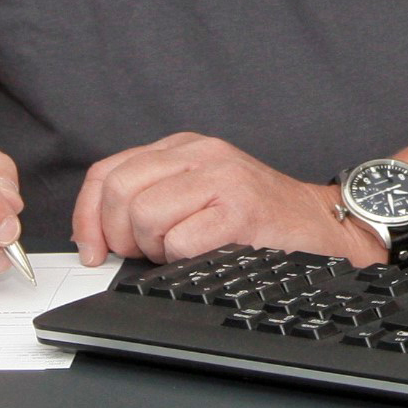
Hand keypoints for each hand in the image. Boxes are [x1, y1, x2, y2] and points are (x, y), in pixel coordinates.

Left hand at [73, 132, 370, 266]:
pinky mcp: (239, 208)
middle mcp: (200, 153)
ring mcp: (221, 178)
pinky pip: (178, 242)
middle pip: (118, 193)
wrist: (321, 225)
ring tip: (181, 251)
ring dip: (154, 249)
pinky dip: (182, 259)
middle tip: (143, 254)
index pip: (107, 172)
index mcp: (183, 147)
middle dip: (119, 236)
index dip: (87, 216)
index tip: (92, 249)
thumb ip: (152, 196)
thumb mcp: (198, 191)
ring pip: (144, 216)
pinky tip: (204, 254)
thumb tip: (98, 234)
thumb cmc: (260, 218)